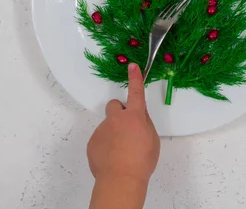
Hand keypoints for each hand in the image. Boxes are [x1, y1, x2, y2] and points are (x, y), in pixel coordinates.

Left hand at [87, 63, 159, 208]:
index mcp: (135, 116)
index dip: (135, 78)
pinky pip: (100, 139)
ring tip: (120, 153)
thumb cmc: (142, 161)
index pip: (136, 92)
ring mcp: (102, 129)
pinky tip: (111, 158)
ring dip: (113, 134)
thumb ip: (145, 124)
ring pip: (108, 126)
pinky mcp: (92, 141)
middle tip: (126, 129)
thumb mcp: (152, 140)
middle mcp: (116, 118)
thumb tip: (139, 118)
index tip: (132, 66)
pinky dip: (105, 146)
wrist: (120, 178)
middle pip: (114, 105)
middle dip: (119, 113)